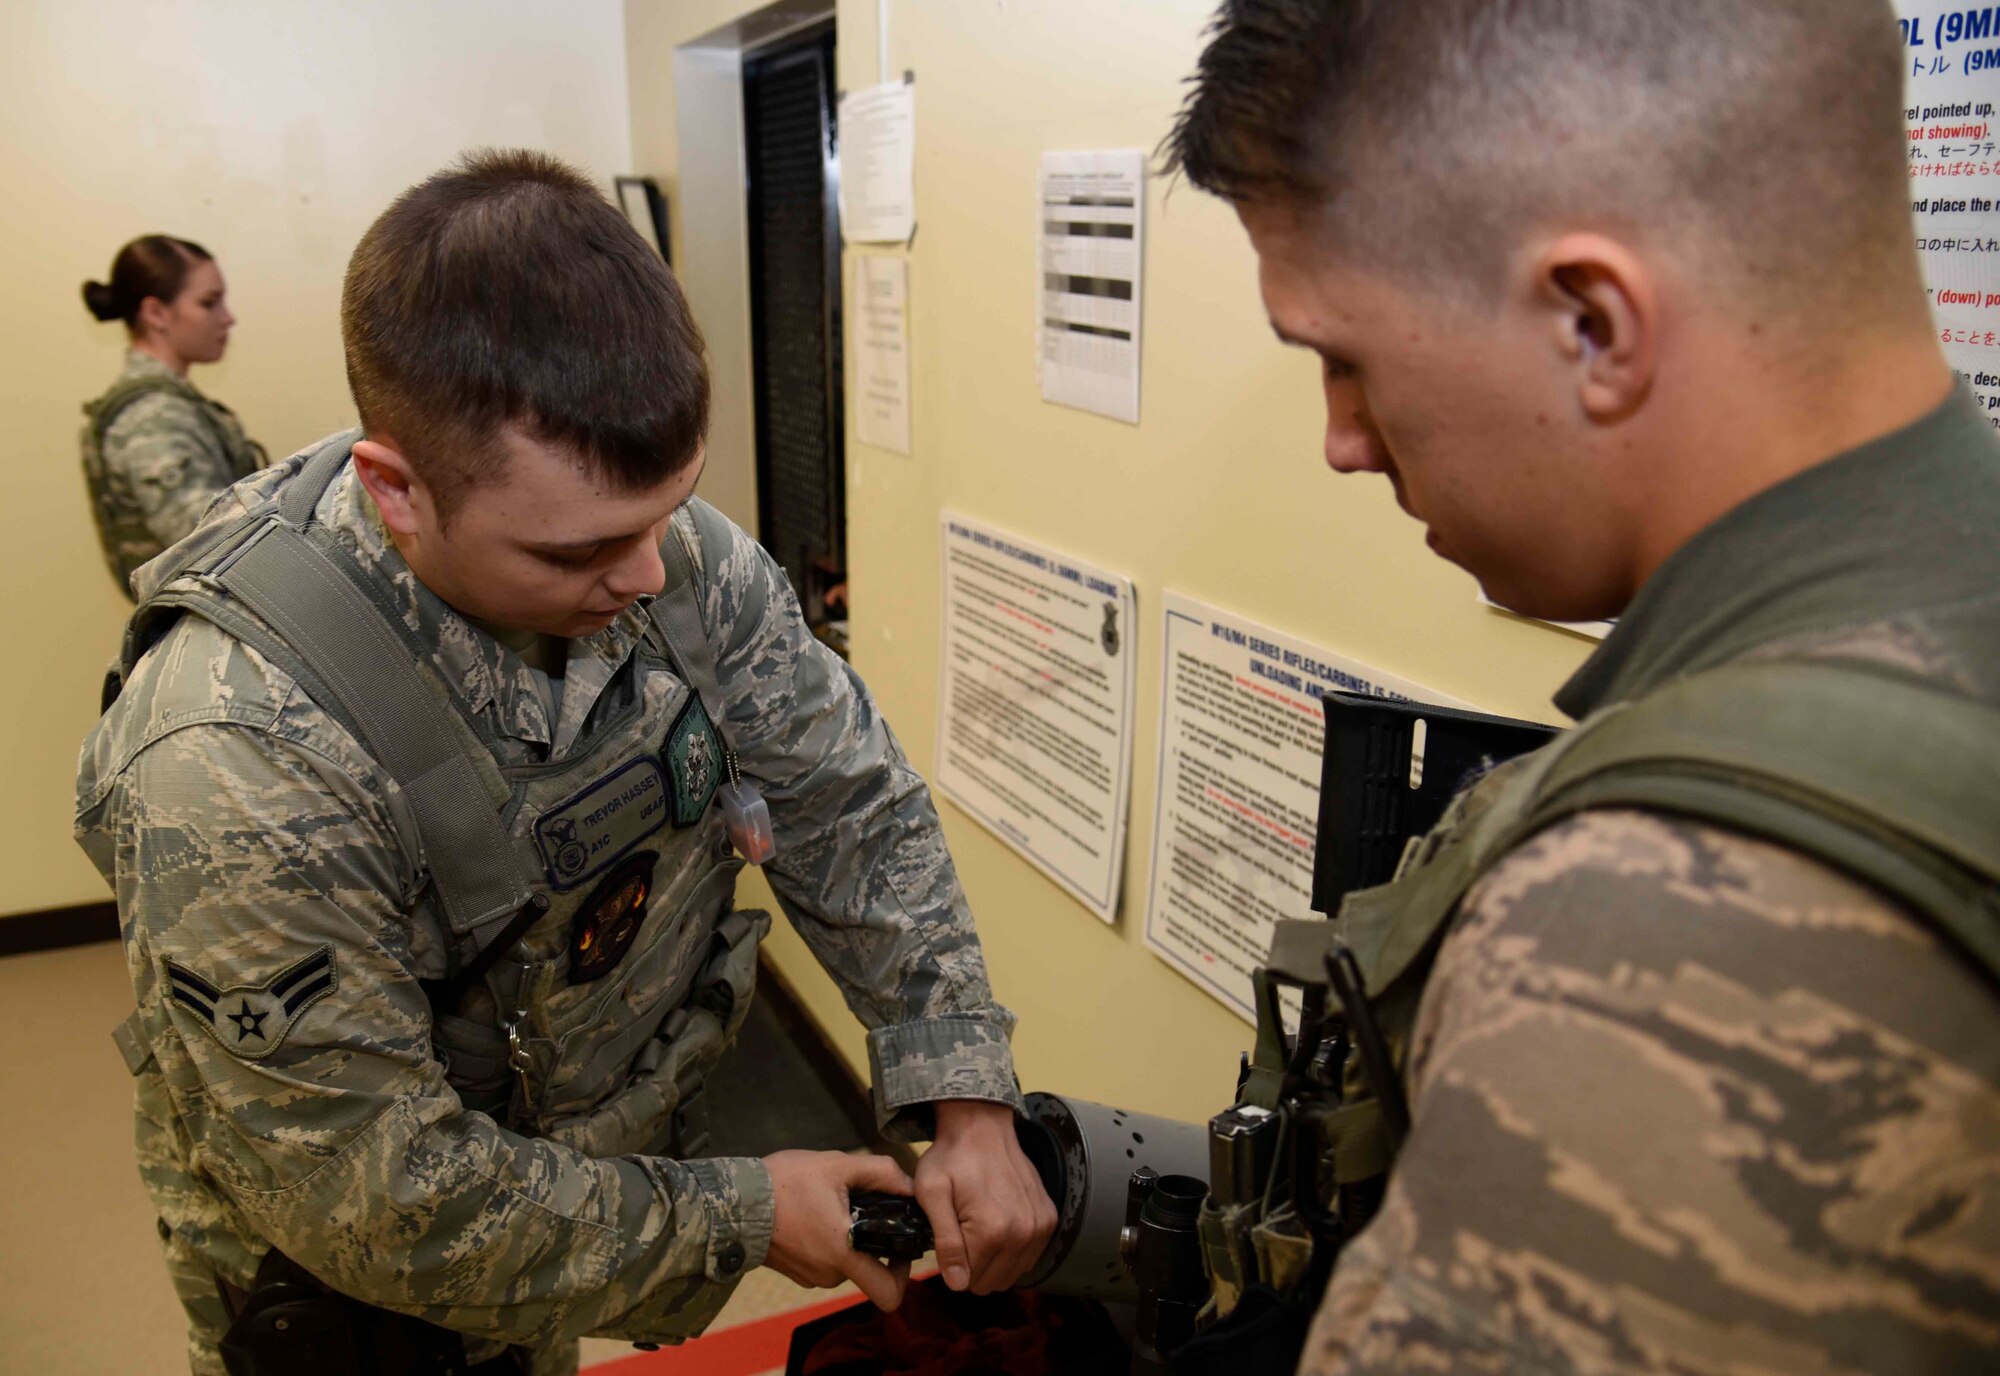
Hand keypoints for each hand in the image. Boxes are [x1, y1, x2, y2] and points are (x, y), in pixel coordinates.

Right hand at [763, 1150, 915, 1310]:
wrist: (732, 1201)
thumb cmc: (783, 1184)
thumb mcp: (837, 1166)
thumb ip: (881, 1173)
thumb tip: (911, 1185)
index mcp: (843, 1254)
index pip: (888, 1292)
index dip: (903, 1273)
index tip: (900, 1247)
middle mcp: (828, 1274)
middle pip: (866, 1268)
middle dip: (870, 1240)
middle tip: (862, 1207)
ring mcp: (809, 1276)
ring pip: (844, 1261)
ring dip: (846, 1237)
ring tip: (831, 1203)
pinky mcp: (794, 1271)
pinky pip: (823, 1260)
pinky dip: (825, 1240)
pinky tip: (813, 1211)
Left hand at [914, 1099, 1058, 1293]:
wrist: (982, 1127)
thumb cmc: (951, 1158)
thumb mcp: (932, 1194)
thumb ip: (946, 1242)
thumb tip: (958, 1284)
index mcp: (992, 1230)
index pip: (968, 1280)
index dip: (952, 1262)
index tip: (948, 1234)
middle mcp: (1023, 1232)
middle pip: (991, 1281)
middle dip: (973, 1263)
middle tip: (963, 1228)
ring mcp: (1040, 1226)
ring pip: (1011, 1273)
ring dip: (994, 1258)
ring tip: (979, 1225)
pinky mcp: (1048, 1219)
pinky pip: (1029, 1257)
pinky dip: (1012, 1249)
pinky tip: (999, 1224)